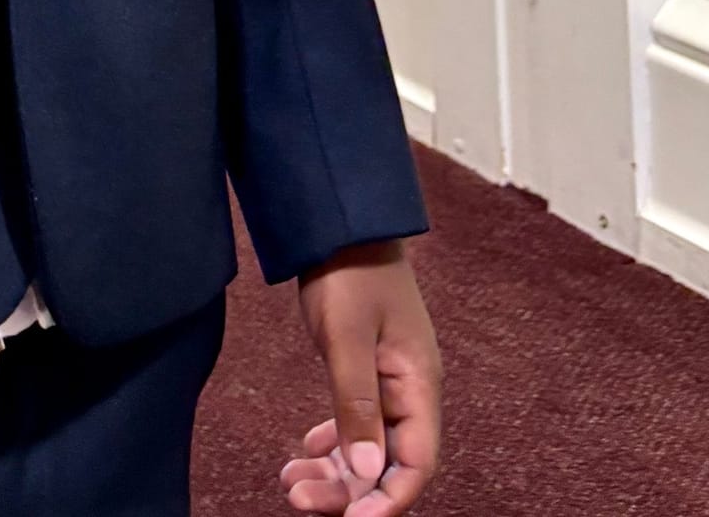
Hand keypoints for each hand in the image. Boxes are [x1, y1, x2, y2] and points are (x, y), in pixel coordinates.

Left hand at [283, 243, 440, 514]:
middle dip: (347, 488)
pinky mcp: (367, 368)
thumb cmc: (349, 270)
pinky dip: (334, 440)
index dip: (387, 500)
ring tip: (290, 479)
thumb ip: (357, 405)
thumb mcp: (347, 337)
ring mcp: (389, 379)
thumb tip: (369, 472)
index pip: (415, 464)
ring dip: (335, 468)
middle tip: (298, 496)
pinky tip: (308, 447)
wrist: (340, 220)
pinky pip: (357, 420)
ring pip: (369, 444)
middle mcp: (410, 389)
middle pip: (388, 462)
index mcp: (418, 384)